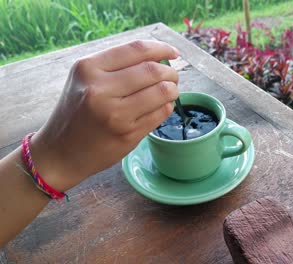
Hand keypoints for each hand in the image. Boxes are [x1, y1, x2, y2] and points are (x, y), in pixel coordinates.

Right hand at [30, 40, 179, 190]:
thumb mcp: (85, 79)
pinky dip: (167, 107)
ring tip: (170, 91)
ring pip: (162, 91)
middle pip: (153, 71)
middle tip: (173, 77)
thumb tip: (159, 58)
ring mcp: (115, 114)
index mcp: (88, 69)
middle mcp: (100, 90)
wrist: (61, 152)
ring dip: (173, 90)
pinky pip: (161, 113)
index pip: (136, 50)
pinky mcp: (128, 135)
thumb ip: (116, 66)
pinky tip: (161, 106)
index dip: (161, 49)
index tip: (173, 53)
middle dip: (170, 72)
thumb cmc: (77, 112)